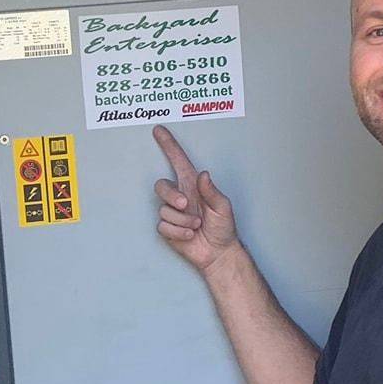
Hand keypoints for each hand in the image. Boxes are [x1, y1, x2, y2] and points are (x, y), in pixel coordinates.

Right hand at [152, 125, 239, 274]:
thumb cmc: (223, 227)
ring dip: (183, 220)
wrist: (218, 252)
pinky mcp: (167, 227)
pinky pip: (163, 225)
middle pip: (161, 186)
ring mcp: (172, 212)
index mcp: (193, 185)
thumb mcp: (223, 207)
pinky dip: (179, 231)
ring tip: (197, 225)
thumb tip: (203, 175)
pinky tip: (190, 234)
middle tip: (186, 205)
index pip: (178, 161)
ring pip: (164, 210)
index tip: (159, 131)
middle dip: (171, 196)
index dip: (169, 146)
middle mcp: (181, 196)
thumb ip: (212, 191)